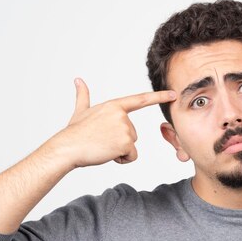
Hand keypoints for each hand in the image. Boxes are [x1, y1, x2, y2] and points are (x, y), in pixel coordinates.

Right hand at [48, 77, 176, 168]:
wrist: (67, 148)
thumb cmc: (74, 133)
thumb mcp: (80, 111)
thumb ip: (83, 96)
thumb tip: (78, 80)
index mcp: (114, 106)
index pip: (140, 100)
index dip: (159, 96)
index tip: (174, 94)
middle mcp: (122, 115)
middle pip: (133, 134)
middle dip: (119, 142)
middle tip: (101, 141)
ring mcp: (125, 128)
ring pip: (132, 146)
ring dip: (119, 151)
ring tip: (102, 146)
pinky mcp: (126, 143)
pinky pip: (132, 156)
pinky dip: (122, 160)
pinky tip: (107, 154)